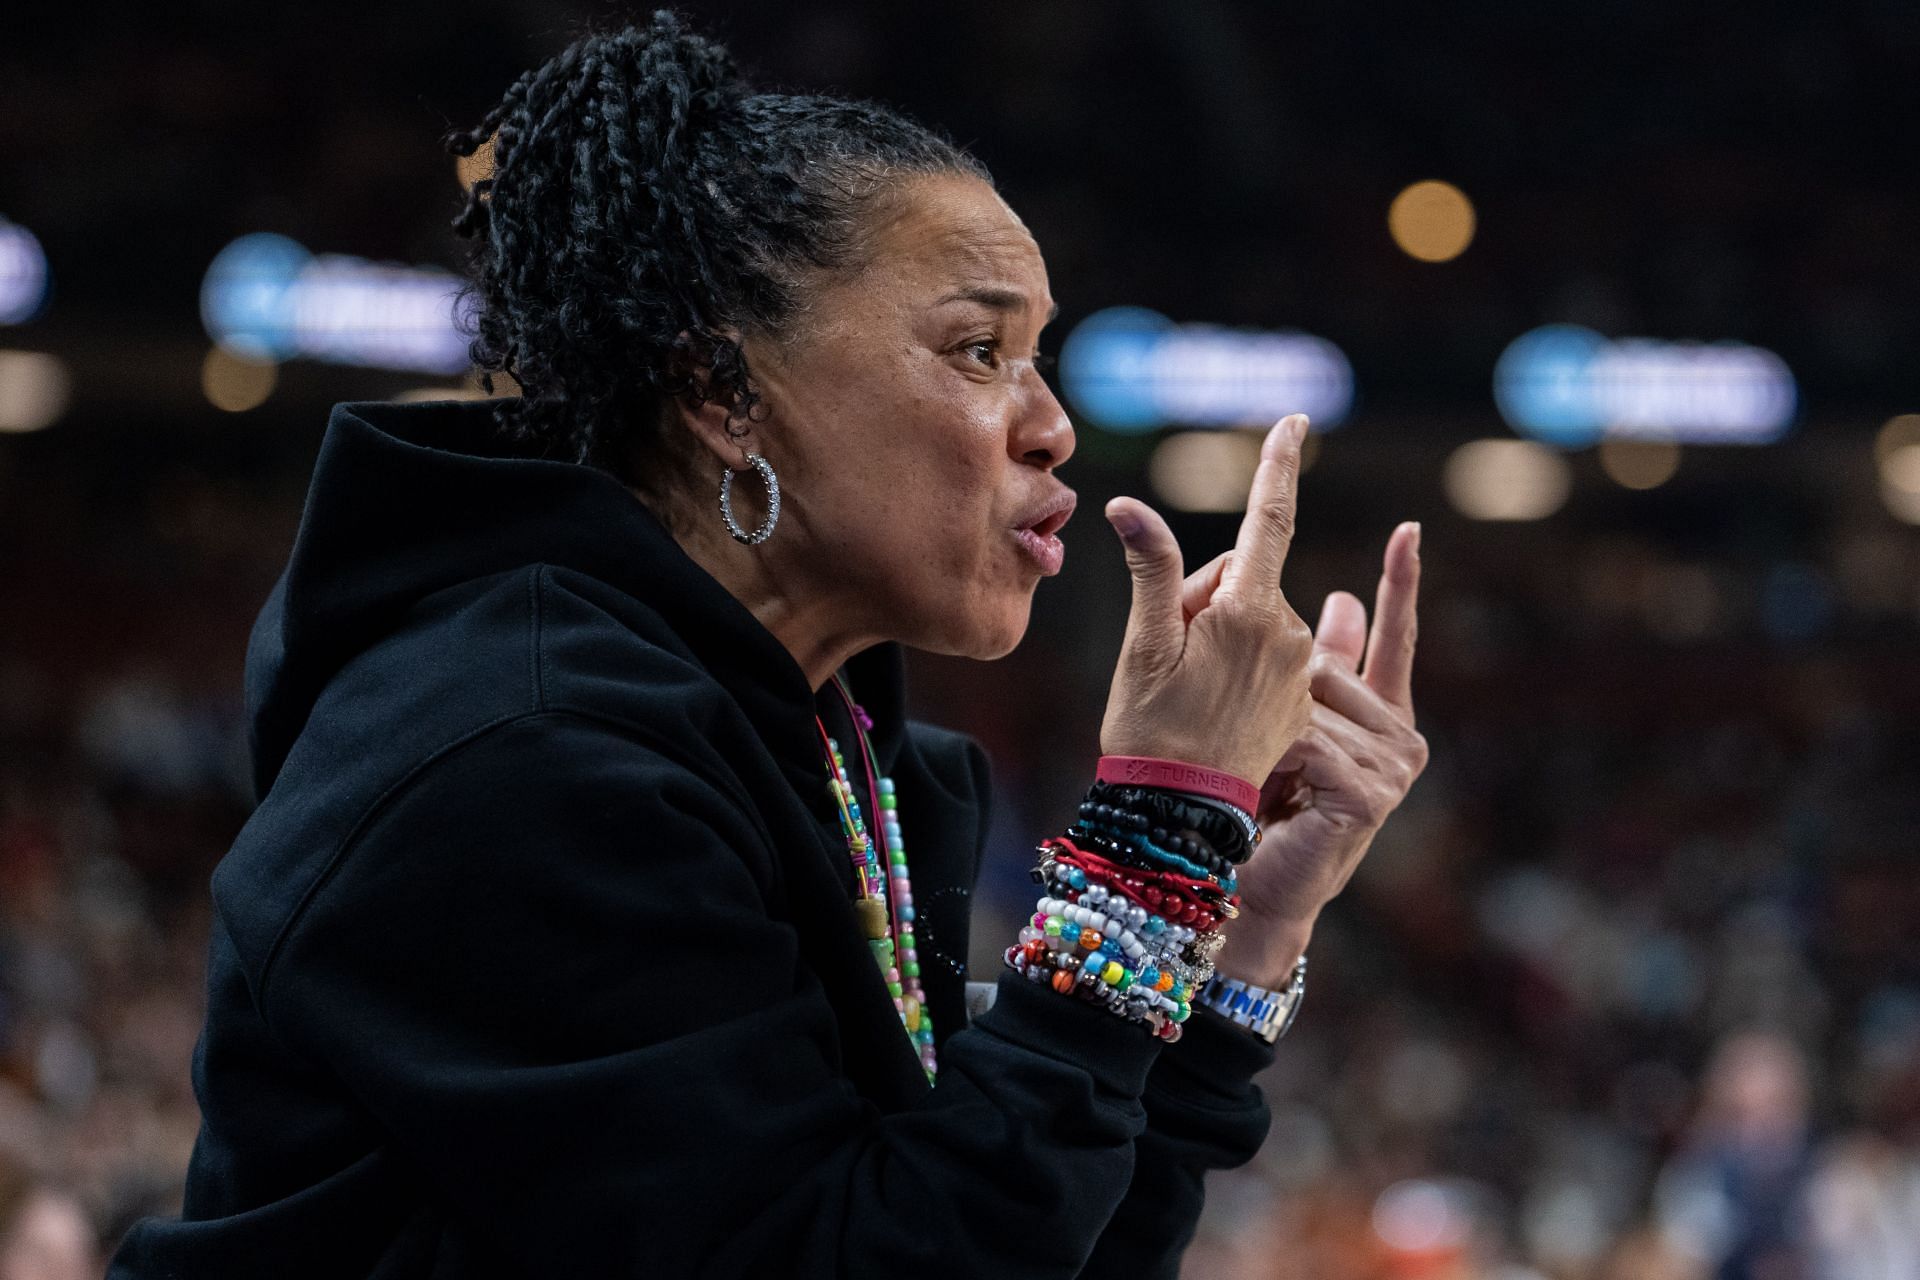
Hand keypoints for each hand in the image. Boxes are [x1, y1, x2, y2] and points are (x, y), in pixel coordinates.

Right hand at [1099, 414, 1316, 784]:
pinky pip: (1267, 653)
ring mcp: (1298, 670)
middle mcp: (1288, 635)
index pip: (1268, 519)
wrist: (1182, 814)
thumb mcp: (1143, 645)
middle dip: (1203, 596)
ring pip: (1252, 615)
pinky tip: (1210, 703)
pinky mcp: (1299, 700)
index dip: (1278, 465)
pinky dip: (1236, 661)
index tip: (1297, 420)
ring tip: (1187, 686)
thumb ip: (1149, 568)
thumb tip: (1127, 507)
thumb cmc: (1152, 728)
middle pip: (1242, 578)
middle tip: (1167, 651)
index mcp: (1252, 612)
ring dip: (1218, 632)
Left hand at [1211, 522, 1428, 986]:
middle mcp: (1397, 733)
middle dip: (1272, 691)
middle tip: (1254, 749)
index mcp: (1377, 711)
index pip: (1394, 634)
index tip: (1407, 529)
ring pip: (1309, 701)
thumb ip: (1318, 664)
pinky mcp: (1375, 790)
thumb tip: (1340, 596)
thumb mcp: (1284, 717)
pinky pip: (1309, 738)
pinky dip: (1274, 756)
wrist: (1242, 883)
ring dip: (1265, 733)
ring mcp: (1393, 764)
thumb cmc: (1253, 803)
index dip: (1400, 581)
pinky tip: (1268, 787)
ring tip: (1257, 778)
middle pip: (1323, 664)